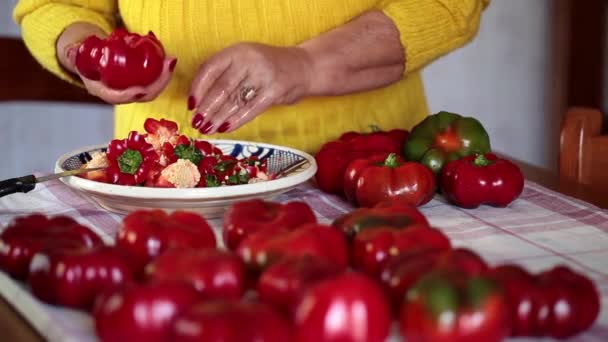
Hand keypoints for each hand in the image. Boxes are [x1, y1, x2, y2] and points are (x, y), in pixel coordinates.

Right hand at [57, 23, 176, 104]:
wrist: (90, 60)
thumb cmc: (84, 58)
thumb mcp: (76, 57)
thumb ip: (75, 54)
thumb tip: (73, 51)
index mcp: (105, 92)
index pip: (119, 97)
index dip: (131, 95)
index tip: (141, 89)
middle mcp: (121, 95)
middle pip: (144, 95)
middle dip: (158, 83)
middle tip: (167, 64)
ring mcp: (132, 91)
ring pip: (152, 90)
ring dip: (164, 77)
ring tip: (171, 60)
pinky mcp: (140, 84)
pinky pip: (154, 82)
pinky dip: (163, 73)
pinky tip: (169, 61)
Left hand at [187, 43, 312, 134]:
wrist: (304, 67)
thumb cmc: (268, 68)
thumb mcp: (245, 61)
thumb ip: (225, 75)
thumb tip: (199, 101)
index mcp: (237, 50)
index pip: (210, 68)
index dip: (198, 88)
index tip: (190, 105)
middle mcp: (249, 59)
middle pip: (221, 87)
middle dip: (207, 108)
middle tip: (196, 122)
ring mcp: (264, 74)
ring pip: (235, 100)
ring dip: (218, 117)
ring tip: (207, 129)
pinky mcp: (275, 90)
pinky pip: (251, 109)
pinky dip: (236, 120)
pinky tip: (225, 128)